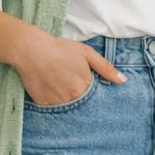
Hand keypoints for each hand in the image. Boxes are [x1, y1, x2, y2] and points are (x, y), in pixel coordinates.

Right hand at [8, 22, 125, 105]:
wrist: (31, 49)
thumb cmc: (60, 49)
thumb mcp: (86, 53)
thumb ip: (106, 68)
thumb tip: (123, 81)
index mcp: (85, 86)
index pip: (93, 95)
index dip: (89, 87)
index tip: (81, 80)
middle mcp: (73, 98)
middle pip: (81, 101)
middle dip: (78, 93)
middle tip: (68, 79)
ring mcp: (57, 102)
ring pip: (67, 105)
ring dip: (66, 97)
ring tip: (58, 81)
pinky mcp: (43, 104)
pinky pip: (52, 106)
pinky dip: (52, 98)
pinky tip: (49, 85)